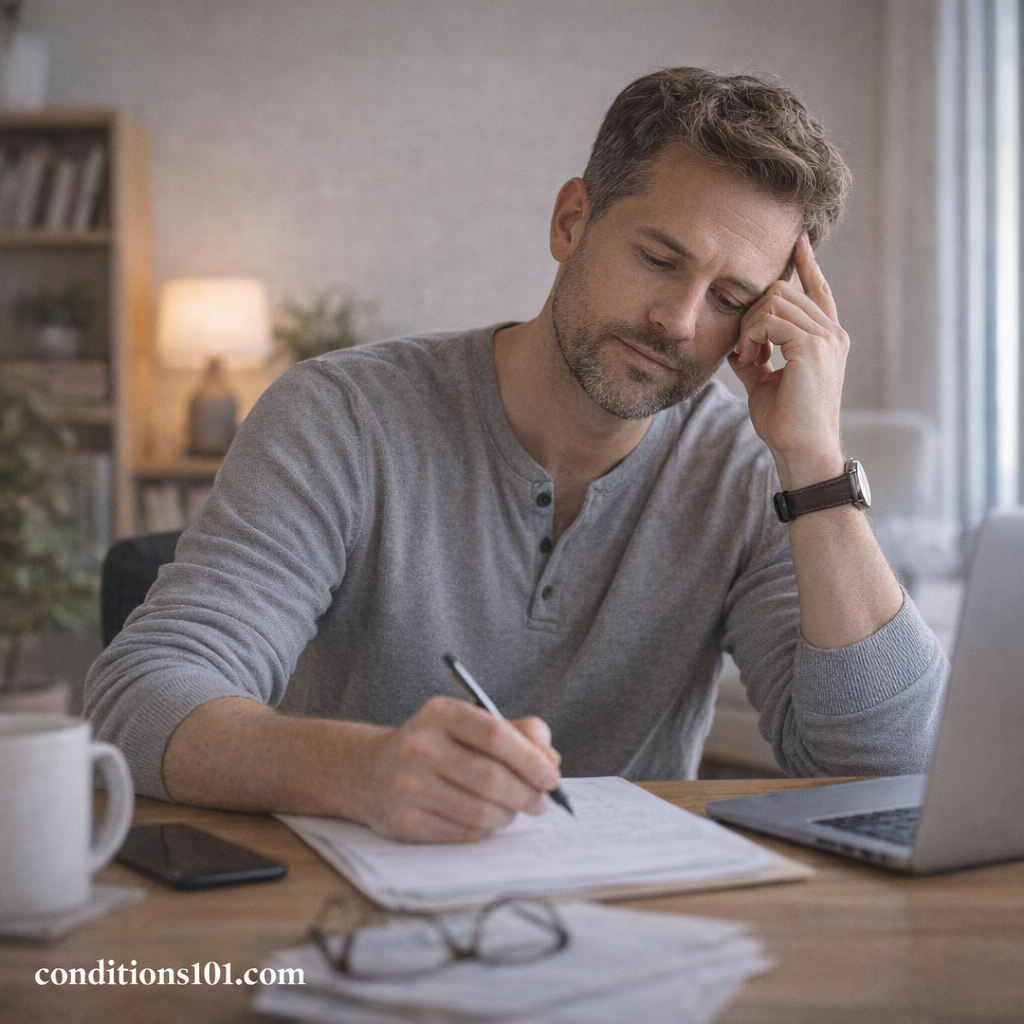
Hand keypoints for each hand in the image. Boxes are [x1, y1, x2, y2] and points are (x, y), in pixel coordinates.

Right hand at [353, 697, 562, 842]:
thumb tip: (551, 759)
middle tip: (543, 801)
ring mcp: (409, 786)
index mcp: (440, 714)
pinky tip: (486, 819)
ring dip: (509, 815)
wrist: (369, 772)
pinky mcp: (405, 821)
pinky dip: (485, 830)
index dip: (530, 758)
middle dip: (527, 794)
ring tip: (515, 810)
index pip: (494, 734)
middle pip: (490, 778)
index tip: (551, 775)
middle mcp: (420, 747)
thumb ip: (515, 732)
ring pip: (480, 812)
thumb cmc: (435, 745)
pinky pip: (463, 833)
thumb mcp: (467, 724)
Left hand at [727, 233, 848, 489]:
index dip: (807, 265)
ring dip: (748, 327)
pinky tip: (749, 357)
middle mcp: (830, 333)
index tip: (797, 242)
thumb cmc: (785, 422)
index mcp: (825, 338)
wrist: (801, 449)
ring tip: (747, 356)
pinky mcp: (812, 347)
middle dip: (752, 314)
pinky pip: (770, 319)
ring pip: (774, 300)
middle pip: (782, 291)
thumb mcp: (766, 382)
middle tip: (744, 349)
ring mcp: (825, 338)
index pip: (818, 290)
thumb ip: (757, 357)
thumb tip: (739, 345)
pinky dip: (751, 335)